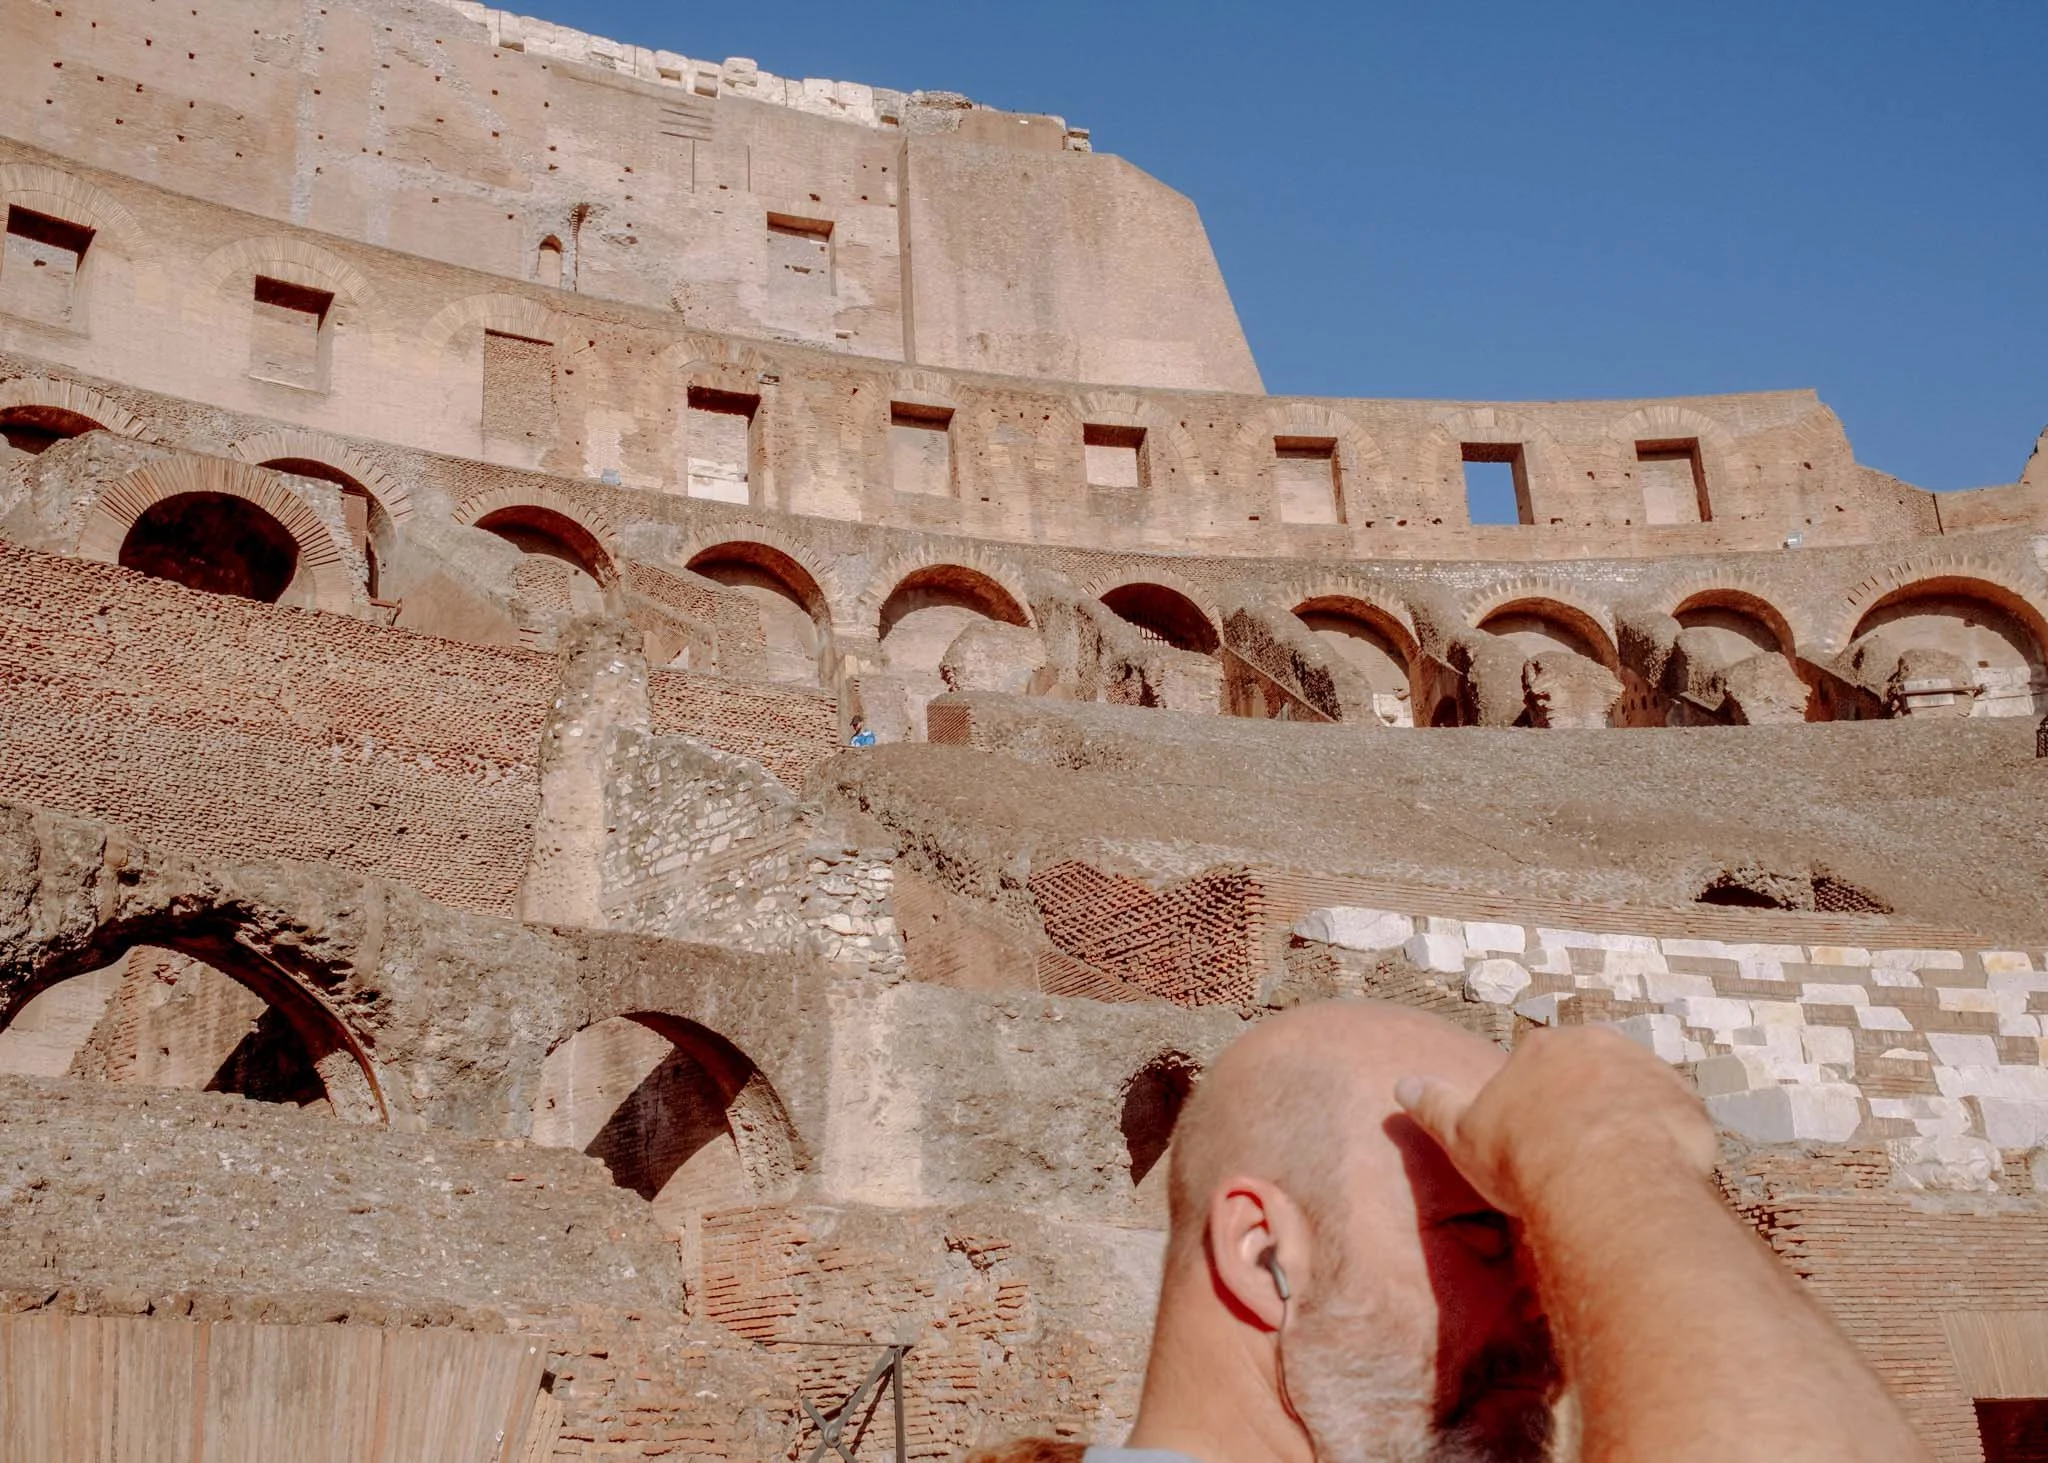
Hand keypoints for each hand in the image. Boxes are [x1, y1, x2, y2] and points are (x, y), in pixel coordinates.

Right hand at [1394, 1026, 1718, 1218]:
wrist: (1603, 1181)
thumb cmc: (1525, 1158)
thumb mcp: (1463, 1134)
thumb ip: (1435, 1105)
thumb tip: (1401, 1085)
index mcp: (1544, 1047)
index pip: (1541, 1066)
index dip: (1538, 1106)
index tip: (1538, 1144)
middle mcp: (1601, 1045)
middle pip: (1594, 1074)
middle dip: (1588, 1107)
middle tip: (1579, 1161)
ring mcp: (1649, 1071)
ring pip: (1638, 1096)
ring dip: (1631, 1124)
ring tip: (1616, 1175)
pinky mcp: (1689, 1104)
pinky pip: (1677, 1123)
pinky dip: (1666, 1145)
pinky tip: (1648, 1179)